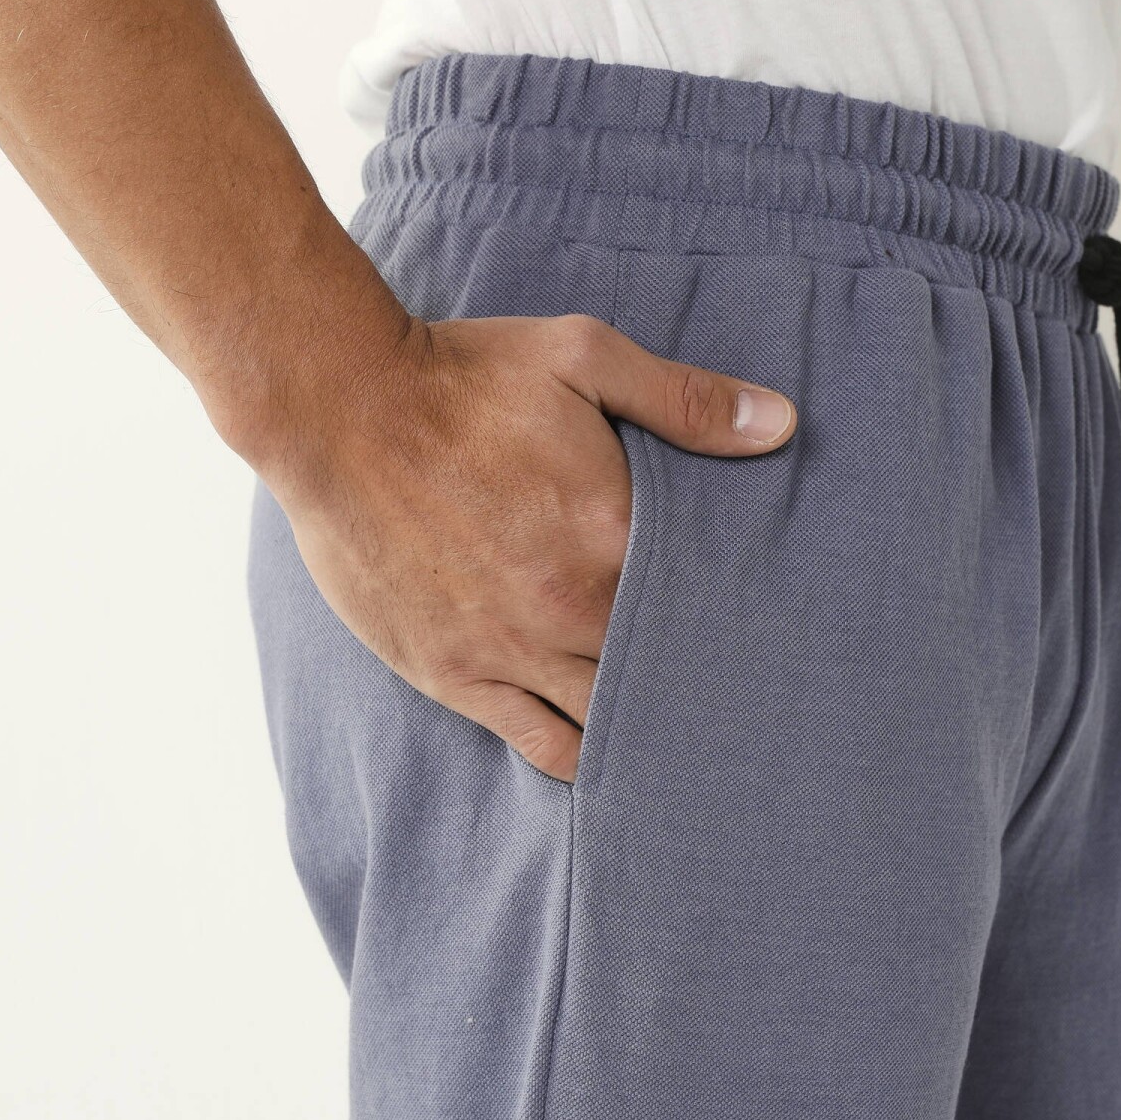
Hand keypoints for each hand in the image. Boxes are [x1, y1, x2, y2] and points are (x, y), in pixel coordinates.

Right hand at [262, 313, 795, 780]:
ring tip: (685, 738)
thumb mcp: (582, 357)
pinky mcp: (456, 676)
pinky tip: (610, 762)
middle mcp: (571, 610)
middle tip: (736, 698)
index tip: (761, 633)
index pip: (706, 605)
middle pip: (664, 673)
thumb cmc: (463, 380)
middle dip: (697, 683)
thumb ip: (684, 401)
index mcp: (614, 538)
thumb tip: (780, 426)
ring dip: (648, 729)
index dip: (734, 622)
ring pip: (608, 722)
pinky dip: (581, 761)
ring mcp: (512, 652)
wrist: (340, 411)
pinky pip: (538, 745)